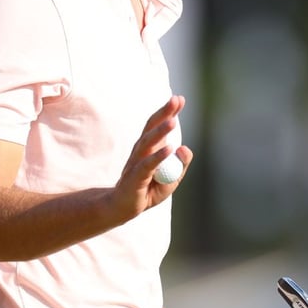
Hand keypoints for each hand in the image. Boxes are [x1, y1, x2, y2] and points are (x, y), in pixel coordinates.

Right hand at [110, 96, 193, 220]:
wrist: (123, 208)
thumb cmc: (147, 191)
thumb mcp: (171, 179)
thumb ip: (180, 164)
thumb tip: (184, 148)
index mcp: (150, 148)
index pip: (158, 125)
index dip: (168, 112)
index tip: (179, 99)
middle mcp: (141, 151)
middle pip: (152, 128)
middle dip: (164, 113)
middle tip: (176, 99)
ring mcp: (136, 162)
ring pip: (149, 143)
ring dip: (161, 131)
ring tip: (173, 121)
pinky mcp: (135, 177)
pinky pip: (148, 164)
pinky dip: (159, 156)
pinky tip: (169, 148)